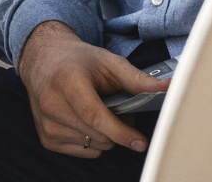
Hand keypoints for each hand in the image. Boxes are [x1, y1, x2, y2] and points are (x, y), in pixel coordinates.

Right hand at [15, 21, 167, 158]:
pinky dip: (93, 140)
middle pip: (98, 134)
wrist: (43, 59)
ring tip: (99, 111)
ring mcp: (47, 124)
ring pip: (95, 145)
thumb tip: (168, 88)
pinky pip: (84, 151)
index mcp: (67, 81)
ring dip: (106, 135)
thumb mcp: (109, 62)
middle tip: (119, 108)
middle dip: (118, 128)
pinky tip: (85, 120)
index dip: (120, 131)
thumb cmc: (78, 60)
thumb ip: (138, 79)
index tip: (140, 141)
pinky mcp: (46, 138)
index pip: (94, 116)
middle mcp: (52, 104)